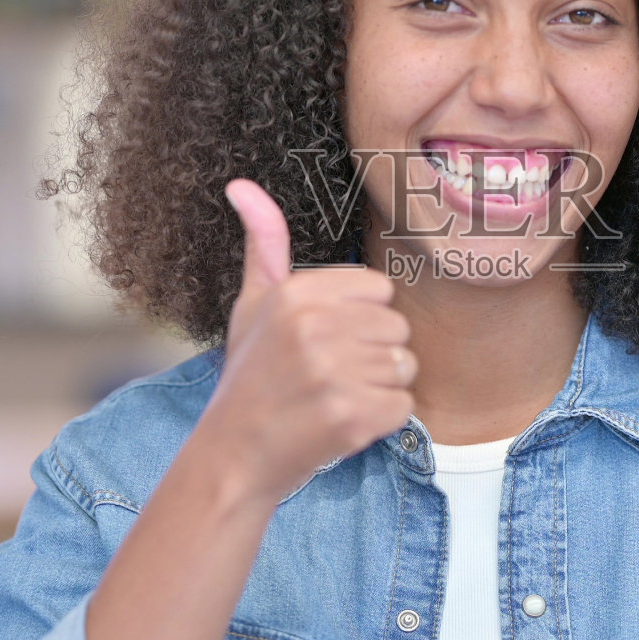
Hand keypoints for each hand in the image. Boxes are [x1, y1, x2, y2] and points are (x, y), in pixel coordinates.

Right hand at [197, 178, 416, 506]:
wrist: (234, 456)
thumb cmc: (251, 377)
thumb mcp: (252, 304)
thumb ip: (264, 243)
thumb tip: (241, 183)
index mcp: (297, 293)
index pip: (380, 290)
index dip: (361, 320)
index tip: (326, 342)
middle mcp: (314, 327)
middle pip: (398, 329)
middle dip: (372, 356)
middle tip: (328, 376)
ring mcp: (333, 373)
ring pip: (405, 369)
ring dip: (377, 389)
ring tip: (332, 398)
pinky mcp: (351, 417)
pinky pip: (403, 407)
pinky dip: (381, 421)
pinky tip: (343, 423)